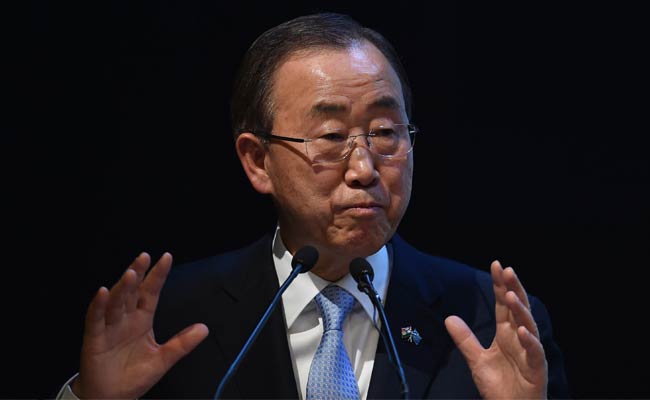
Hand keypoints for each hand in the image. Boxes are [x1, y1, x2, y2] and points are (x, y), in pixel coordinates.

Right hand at [72, 252, 208, 398]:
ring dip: (122, 287)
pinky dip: (98, 306)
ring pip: (115, 302)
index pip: (151, 292)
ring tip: (131, 273)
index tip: (166, 258)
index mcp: (142, 320)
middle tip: (145, 257)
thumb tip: (204, 329)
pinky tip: (103, 292)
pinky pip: (95, 319)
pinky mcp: (94, 339)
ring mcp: (109, 327)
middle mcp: (125, 319)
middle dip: (138, 273)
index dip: (157, 275)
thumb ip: (182, 344)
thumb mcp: (163, 360)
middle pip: (132, 291)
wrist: (112, 398)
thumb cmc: (133, 377)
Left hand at [445, 261, 547, 398]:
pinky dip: (529, 341)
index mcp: (506, 333)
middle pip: (518, 308)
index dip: (500, 285)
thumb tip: (449, 318)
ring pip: (528, 326)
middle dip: (513, 288)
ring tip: (511, 295)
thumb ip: (465, 339)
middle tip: (506, 270)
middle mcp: (520, 338)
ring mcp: (529, 352)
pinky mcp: (536, 369)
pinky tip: (522, 329)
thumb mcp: (476, 359)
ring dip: (520, 310)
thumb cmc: (499, 386)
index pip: (503, 304)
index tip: (496, 265)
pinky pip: (534, 352)